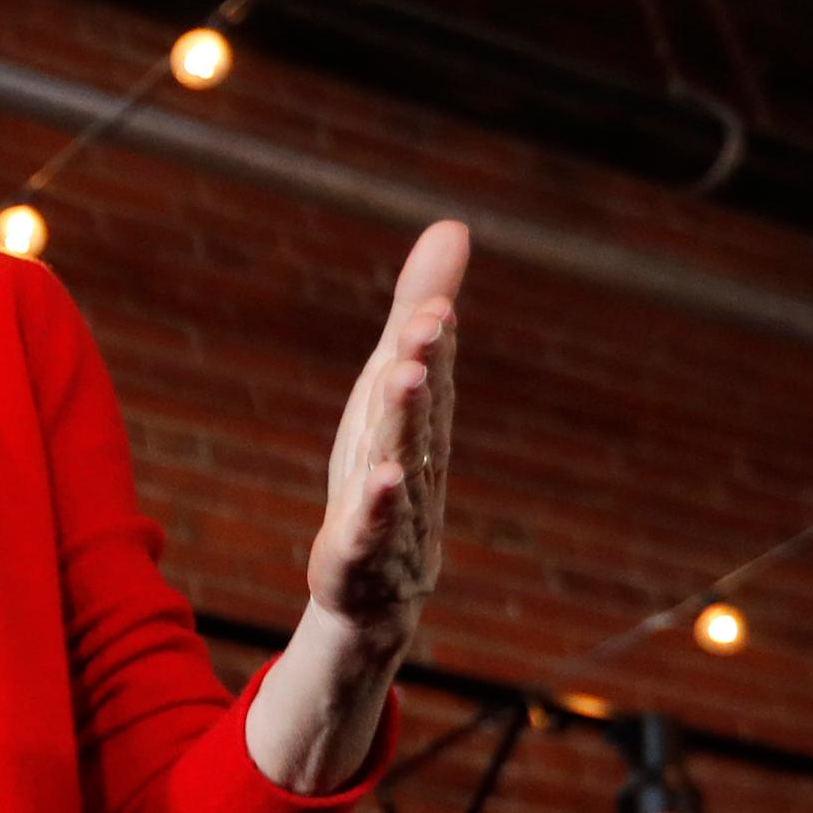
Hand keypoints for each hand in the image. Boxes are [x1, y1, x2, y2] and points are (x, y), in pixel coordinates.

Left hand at [305, 220, 465, 651]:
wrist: (375, 587)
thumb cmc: (383, 470)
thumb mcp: (389, 390)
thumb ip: (416, 314)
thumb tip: (452, 225)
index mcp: (418, 422)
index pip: (431, 374)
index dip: (432, 338)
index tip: (434, 300)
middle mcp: (414, 460)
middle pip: (418, 409)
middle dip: (423, 363)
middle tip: (427, 321)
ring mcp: (393, 512)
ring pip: (399, 460)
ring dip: (402, 420)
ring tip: (404, 375)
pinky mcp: (359, 554)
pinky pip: (368, 530)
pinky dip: (375, 508)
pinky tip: (380, 481)